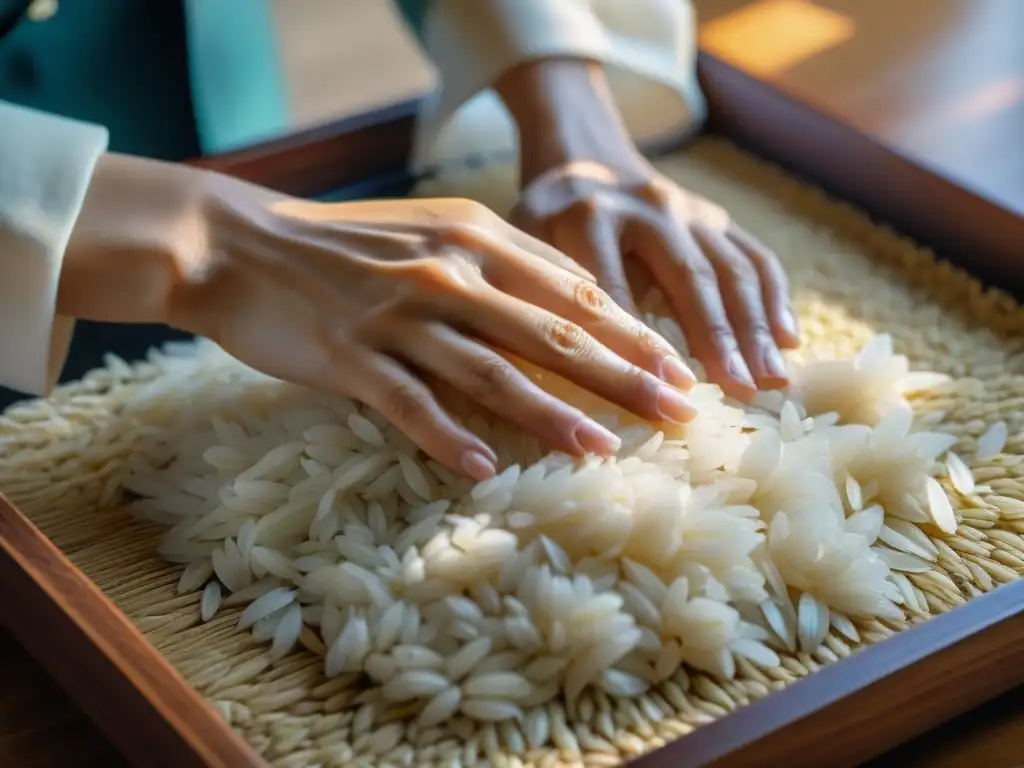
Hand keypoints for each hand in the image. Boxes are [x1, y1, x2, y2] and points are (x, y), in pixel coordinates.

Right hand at [60, 154, 696, 479]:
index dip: (632, 333)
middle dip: (623, 376)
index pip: (573, 291)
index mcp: (475, 237)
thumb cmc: (344, 244)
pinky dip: (450, 438)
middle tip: (677, 412)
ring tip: (602, 450)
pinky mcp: (352, 357)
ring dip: (552, 414)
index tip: (678, 368)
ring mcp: (399, 316)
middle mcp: (448, 273)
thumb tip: (569, 312)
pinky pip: (411, 405)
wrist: (239, 244)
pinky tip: (488, 469)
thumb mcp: (431, 233)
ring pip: (492, 372)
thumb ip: (497, 266)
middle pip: (552, 333)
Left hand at [510, 159, 798, 400]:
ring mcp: (690, 209)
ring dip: (756, 327)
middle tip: (739, 393)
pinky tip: (789, 341)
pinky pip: (755, 256)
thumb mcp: (523, 248)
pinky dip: (776, 299)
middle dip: (717, 339)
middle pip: (689, 277)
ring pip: (732, 268)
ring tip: (772, 381)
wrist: (582, 158)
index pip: (615, 292)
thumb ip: (539, 295)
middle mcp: (648, 207)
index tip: (658, 395)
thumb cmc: (545, 221)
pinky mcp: (716, 217)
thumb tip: (562, 373)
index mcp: (587, 216)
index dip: (637, 347)